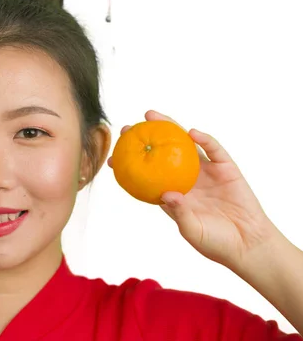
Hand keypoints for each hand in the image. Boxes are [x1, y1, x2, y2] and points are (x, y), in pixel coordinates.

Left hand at [109, 110, 280, 270]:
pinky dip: (205, 140)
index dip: (130, 165)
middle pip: (162, 153)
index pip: (147, 175)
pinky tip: (192, 132)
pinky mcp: (227, 169)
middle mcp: (186, 179)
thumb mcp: (192, 230)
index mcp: (173, 194)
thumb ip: (180, 213)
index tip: (112, 159)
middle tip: (126, 128)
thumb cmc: (215, 243)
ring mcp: (207, 172)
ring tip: (151, 115)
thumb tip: (166, 194)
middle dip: (144, 138)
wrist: (248, 245)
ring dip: (170, 128)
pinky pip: (214, 150)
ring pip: (185, 144)